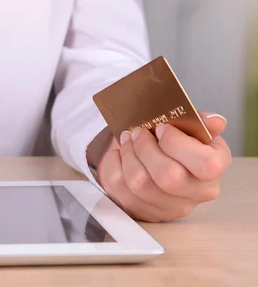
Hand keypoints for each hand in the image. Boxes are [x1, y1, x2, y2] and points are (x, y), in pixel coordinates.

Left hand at [97, 112, 231, 221]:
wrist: (153, 158)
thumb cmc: (173, 141)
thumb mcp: (189, 127)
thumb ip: (199, 121)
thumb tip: (216, 121)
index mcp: (215, 168)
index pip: (206, 165)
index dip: (177, 144)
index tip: (161, 128)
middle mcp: (196, 193)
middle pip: (169, 177)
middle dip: (146, 147)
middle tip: (138, 132)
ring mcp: (168, 207)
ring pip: (140, 182)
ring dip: (128, 154)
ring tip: (127, 139)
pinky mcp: (141, 209)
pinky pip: (118, 186)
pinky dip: (114, 163)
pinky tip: (120, 154)